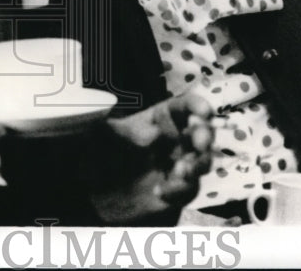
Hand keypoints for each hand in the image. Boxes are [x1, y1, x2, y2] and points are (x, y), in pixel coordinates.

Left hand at [88, 94, 212, 223]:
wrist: (94, 194)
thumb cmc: (99, 154)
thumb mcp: (100, 133)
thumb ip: (116, 125)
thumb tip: (140, 125)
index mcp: (160, 119)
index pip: (183, 107)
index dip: (196, 106)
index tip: (204, 112)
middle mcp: (174, 140)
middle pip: (201, 133)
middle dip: (205, 135)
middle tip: (200, 142)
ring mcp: (178, 166)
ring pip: (202, 162)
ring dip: (198, 164)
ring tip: (182, 169)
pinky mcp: (177, 192)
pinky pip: (187, 191)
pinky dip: (178, 191)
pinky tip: (158, 191)